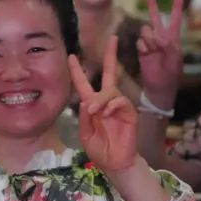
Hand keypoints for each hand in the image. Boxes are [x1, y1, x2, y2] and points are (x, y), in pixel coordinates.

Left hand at [70, 37, 138, 174]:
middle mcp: (106, 101)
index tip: (71, 56)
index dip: (77, 70)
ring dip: (101, 99)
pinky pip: (121, 101)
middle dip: (111, 55)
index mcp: (93, 104)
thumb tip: (88, 101)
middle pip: (110, 73)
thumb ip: (85, 117)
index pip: (84, 83)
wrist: (114, 162)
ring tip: (95, 112)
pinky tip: (107, 113)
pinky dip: (112, 105)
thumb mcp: (85, 132)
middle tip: (113, 38)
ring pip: (111, 91)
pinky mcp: (130, 112)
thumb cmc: (99, 149)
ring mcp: (119, 106)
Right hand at [137, 0, 184, 107]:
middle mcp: (161, 38)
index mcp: (173, 39)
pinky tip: (147, 55)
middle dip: (152, 5)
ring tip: (154, 50)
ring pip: (145, 30)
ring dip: (149, 38)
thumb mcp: (175, 58)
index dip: (177, 8)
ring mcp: (150, 43)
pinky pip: (140, 42)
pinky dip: (144, 47)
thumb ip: (167, 44)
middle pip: (155, 18)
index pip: (175, 20)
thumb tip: (155, 35)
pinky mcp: (141, 50)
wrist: (159, 87)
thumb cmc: (172, 73)